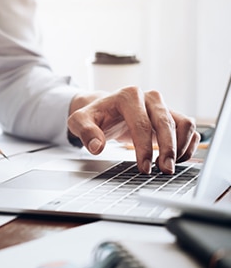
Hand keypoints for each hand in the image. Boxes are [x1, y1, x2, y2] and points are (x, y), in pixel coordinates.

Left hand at [67, 86, 199, 173]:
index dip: (144, 148)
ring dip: (181, 147)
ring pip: (183, 124)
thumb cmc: (95, 116)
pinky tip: (177, 159)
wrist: (105, 110)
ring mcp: (162, 106)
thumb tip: (96, 147)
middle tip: (164, 170)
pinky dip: (188, 144)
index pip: (141, 124)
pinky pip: (188, 128)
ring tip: (169, 166)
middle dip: (168, 149)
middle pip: (166, 123)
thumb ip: (85, 132)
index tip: (144, 168)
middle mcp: (149, 98)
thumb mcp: (80, 122)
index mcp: (128, 96)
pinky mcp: (171, 115)